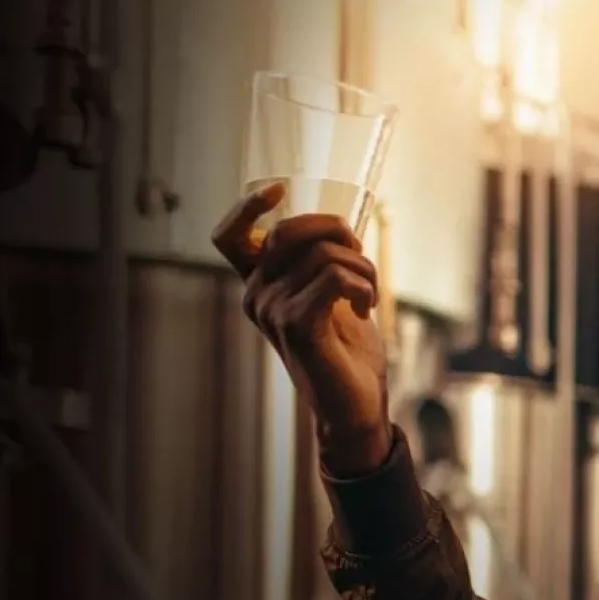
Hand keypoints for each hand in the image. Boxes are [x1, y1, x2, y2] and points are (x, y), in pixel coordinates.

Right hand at [212, 183, 391, 475]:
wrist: (354, 408)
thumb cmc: (346, 354)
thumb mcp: (330, 300)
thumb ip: (320, 266)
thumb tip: (336, 225)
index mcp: (259, 286)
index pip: (229, 236)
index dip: (248, 206)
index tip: (279, 191)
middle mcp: (256, 296)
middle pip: (290, 230)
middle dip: (337, 232)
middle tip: (360, 261)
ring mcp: (272, 311)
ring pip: (324, 253)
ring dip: (362, 267)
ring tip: (369, 295)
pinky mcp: (298, 325)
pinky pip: (335, 277)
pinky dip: (362, 285)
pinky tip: (366, 306)